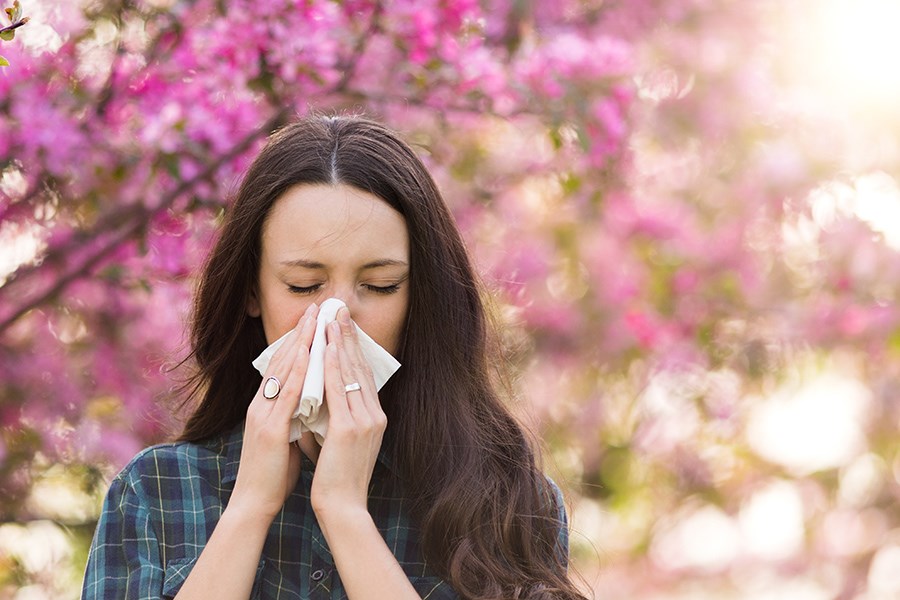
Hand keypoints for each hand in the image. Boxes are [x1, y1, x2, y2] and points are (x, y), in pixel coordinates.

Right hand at [229, 303, 319, 521]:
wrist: (255, 503)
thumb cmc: (273, 473)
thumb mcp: (285, 437)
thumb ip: (293, 417)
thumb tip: (310, 403)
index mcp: (264, 406)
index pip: (281, 365)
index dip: (297, 341)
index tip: (313, 320)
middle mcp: (260, 404)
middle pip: (280, 360)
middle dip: (299, 333)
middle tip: (316, 308)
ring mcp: (262, 414)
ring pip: (282, 370)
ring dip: (300, 343)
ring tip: (314, 320)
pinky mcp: (269, 429)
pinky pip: (286, 394)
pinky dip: (297, 372)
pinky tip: (308, 355)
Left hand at [310, 306, 386, 520]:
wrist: (342, 507)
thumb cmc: (337, 477)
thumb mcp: (340, 441)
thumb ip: (335, 418)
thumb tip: (320, 400)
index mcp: (374, 418)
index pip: (362, 374)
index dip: (352, 348)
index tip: (342, 325)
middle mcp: (375, 415)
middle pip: (359, 367)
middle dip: (348, 336)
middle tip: (339, 309)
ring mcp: (365, 421)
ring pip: (350, 373)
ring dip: (339, 342)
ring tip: (331, 318)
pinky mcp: (351, 429)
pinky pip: (339, 389)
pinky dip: (332, 365)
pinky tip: (325, 347)